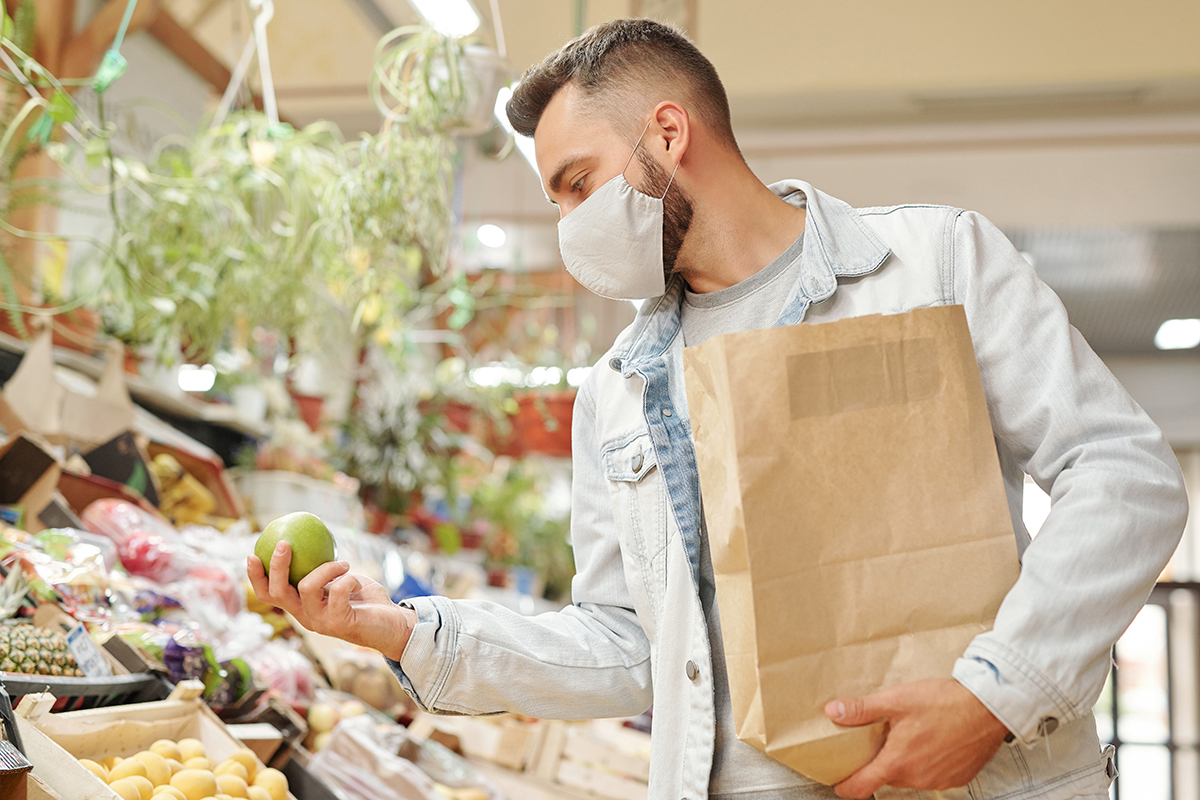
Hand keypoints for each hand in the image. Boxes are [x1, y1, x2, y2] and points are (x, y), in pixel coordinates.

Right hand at [247, 541, 415, 661]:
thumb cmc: (363, 598)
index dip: (255, 577)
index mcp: (300, 606)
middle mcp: (305, 616)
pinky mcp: (339, 622)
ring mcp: (320, 622)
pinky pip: (337, 590)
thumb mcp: (338, 579)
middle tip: (284, 542)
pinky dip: (347, 578)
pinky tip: (355, 580)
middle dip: (277, 566)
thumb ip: (322, 566)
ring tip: (343, 564)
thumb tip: (309, 536)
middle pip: (277, 593)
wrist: (390, 624)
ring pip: (307, 586)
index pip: (268, 595)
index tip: (252, 554)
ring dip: (326, 567)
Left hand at [825, 678, 1009, 797]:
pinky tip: (931, 741)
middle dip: (879, 762)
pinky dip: (926, 762)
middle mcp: (918, 778)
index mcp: (898, 762)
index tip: (838, 782)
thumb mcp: (896, 700)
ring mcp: (939, 781)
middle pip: (886, 777)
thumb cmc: (945, 703)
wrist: (989, 708)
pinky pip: (932, 775)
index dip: (845, 786)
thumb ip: (862, 709)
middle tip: (879, 739)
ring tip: (909, 735)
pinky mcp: (957, 778)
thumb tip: (834, 712)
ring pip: (910, 776)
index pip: (861, 787)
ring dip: (904, 761)